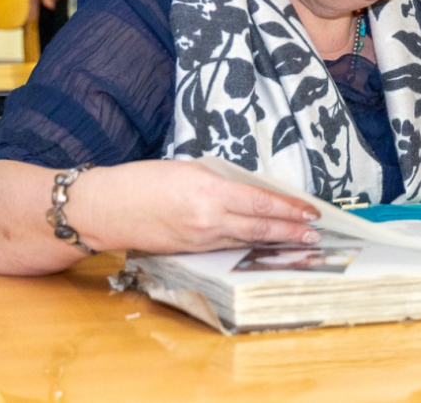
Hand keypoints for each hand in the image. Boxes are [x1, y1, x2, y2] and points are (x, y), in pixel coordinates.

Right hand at [70, 160, 319, 254]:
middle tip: (316, 232)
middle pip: (260, 227)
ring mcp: (199, 239)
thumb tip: (248, 189)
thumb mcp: (189, 170)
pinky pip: (227, 246)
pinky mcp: (190, 251)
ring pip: (247, 240)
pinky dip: (250, 245)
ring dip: (275, 241)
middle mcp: (208, 219)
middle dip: (291, 230)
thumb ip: (220, 181)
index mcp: (209, 193)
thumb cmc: (143, 180)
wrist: (105, 208)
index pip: (261, 202)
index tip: (311, 210)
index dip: (290, 208)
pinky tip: (264, 245)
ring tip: (300, 241)